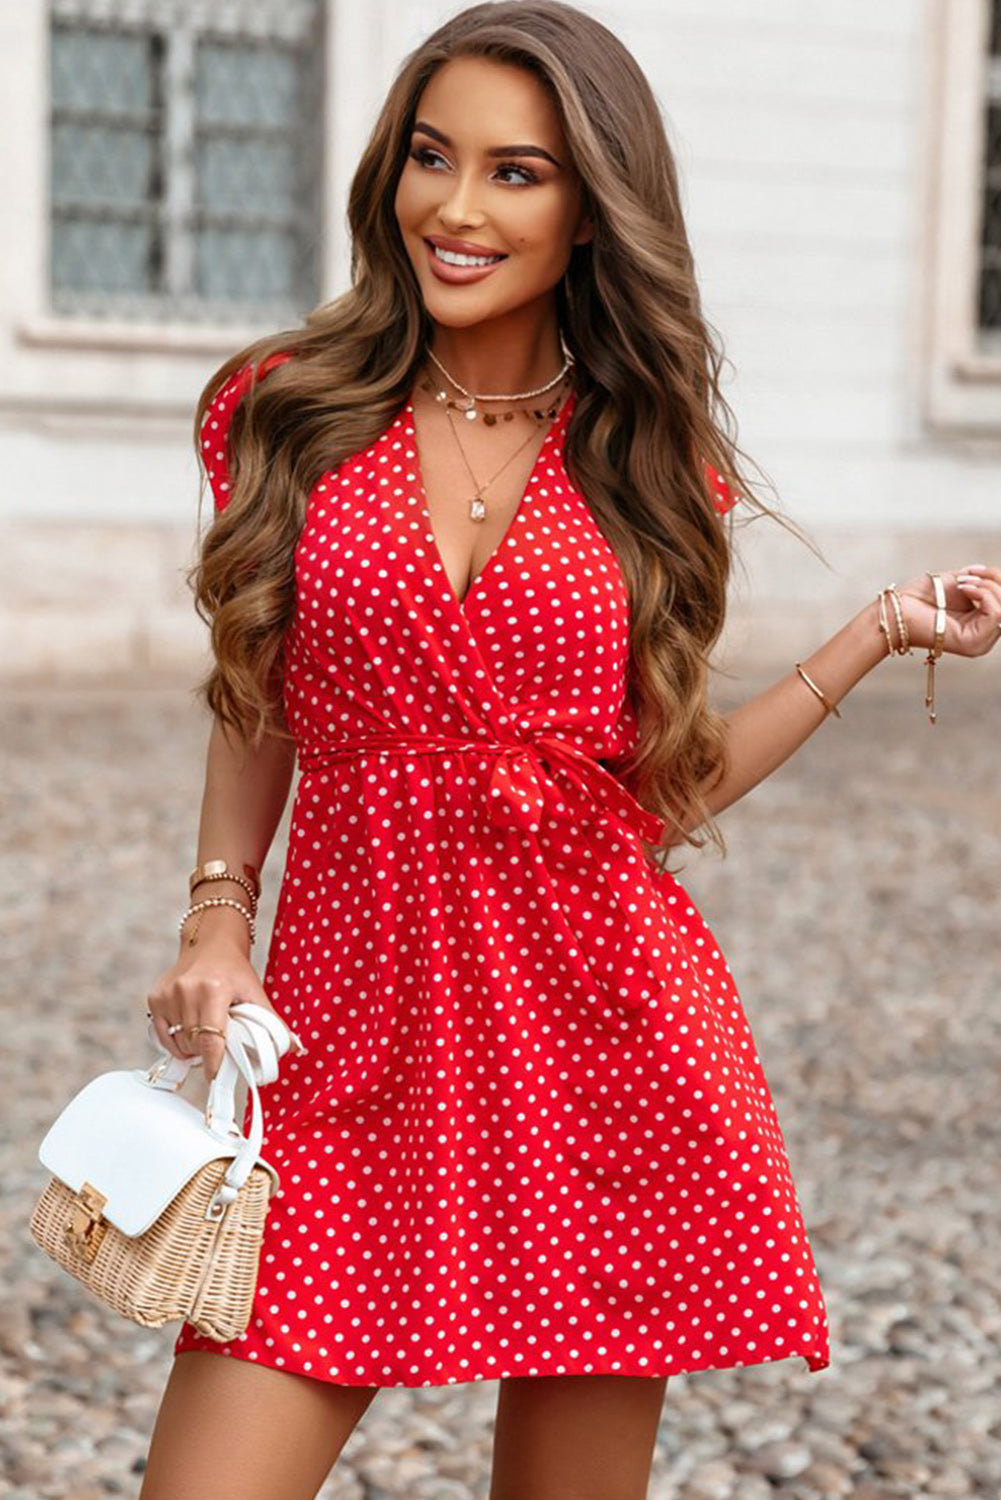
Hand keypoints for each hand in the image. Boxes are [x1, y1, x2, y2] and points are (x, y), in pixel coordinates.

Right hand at [146, 935, 280, 1083]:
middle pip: (195, 1044)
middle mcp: (187, 990)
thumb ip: (272, 1022)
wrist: (210, 942)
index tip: (216, 1077)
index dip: (213, 1064)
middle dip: (207, 1054)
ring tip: (205, 1037)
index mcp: (213, 989)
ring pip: (178, 1042)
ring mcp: (168, 994)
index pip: (211, 1039)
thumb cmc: (234, 969)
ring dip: (191, 1049)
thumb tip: (295, 1048)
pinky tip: (189, 1034)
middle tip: (218, 1050)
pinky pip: (163, 1034)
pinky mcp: (155, 997)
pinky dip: (176, 1042)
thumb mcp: (255, 991)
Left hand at [895, 564, 1000, 658]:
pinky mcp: (973, 644)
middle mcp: (985, 637)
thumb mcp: (960, 583)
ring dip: (987, 586)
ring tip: (962, 582)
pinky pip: (996, 613)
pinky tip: (963, 589)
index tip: (971, 570)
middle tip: (967, 575)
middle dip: (994, 580)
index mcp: (982, 624)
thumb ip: (983, 582)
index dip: (996, 580)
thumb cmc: (922, 596)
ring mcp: (980, 643)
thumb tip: (998, 576)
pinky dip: (983, 593)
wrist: (898, 610)